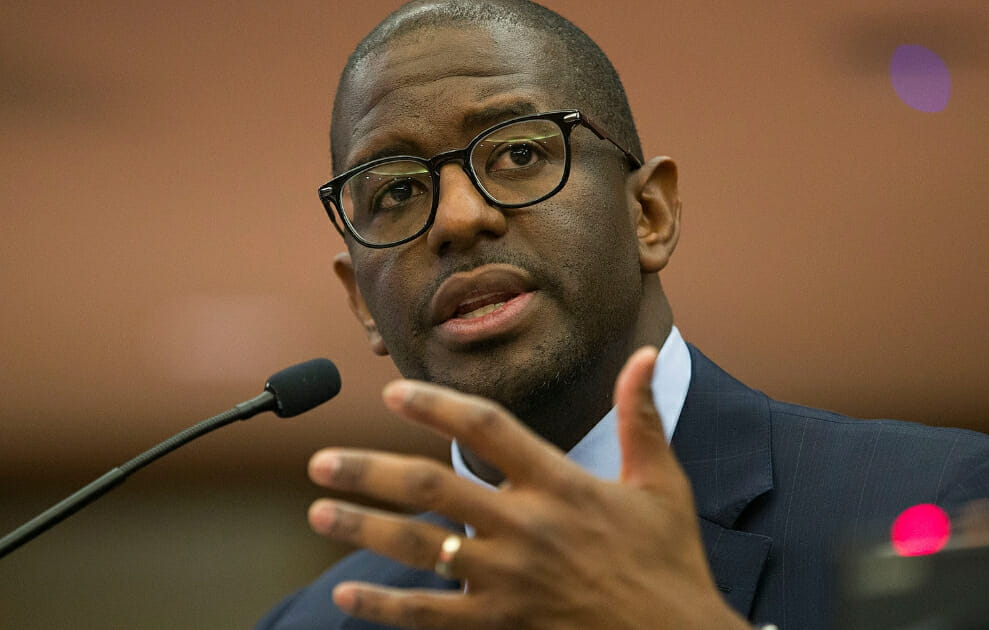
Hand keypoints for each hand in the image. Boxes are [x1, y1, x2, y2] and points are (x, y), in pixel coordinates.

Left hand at [306, 347, 749, 629]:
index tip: (391, 394)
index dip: (434, 406)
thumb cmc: (670, 561)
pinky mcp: (501, 624)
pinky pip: (430, 615)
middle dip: (368, 471)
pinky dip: (384, 604)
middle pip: (430, 488)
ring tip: (318, 511)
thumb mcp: (662, 483)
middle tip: (320, 462)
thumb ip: (640, 416)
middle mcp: (526, 527)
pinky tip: (347, 591)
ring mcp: (508, 580)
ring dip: (362, 526)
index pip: (485, 429)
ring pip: (418, 548)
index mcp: (561, 484)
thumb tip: (645, 353)